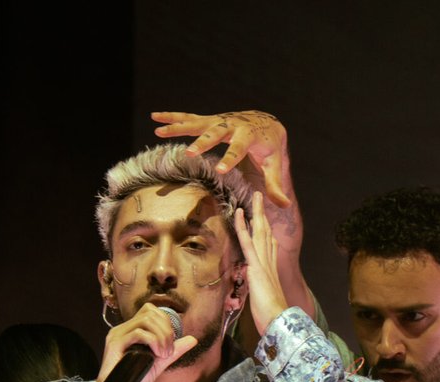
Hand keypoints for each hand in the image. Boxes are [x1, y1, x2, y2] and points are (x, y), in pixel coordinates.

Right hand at [94, 303, 197, 381]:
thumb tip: (193, 339)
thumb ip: (174, 350)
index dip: (166, 322)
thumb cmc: (134, 381)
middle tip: (169, 351)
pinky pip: (138, 333)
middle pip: (149, 312)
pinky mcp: (115, 344)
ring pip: (145, 320)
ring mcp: (118, 335)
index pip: (150, 311)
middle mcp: (123, 329)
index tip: (171, 343)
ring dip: (161, 336)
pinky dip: (153, 341)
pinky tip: (157, 354)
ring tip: (164, 354)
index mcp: (131, 330)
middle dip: (166, 330)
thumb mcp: (159, 363)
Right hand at [152, 109, 292, 206]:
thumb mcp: (274, 165)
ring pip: (197, 123)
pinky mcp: (210, 120)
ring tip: (158, 130)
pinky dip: (172, 118)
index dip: (230, 158)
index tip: (221, 170)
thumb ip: (276, 185)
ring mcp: (219, 121)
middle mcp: (232, 125)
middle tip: (191, 154)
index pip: (239, 149)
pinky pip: (189, 119)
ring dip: (177, 127)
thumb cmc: (269, 147)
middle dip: (203, 143)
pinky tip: (155, 118)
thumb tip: (284, 205)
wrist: (265, 122)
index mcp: (249, 136)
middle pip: (216, 133)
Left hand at [233, 192, 288, 336]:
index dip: (267, 233)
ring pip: (260, 232)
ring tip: (255, 196)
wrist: (278, 321)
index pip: (270, 247)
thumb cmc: (271, 317)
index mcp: (272, 271)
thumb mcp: (265, 301)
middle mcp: (269, 263)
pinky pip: (248, 242)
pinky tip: (240, 213)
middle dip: (263, 216)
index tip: (264, 221)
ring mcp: (263, 263)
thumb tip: (260, 288)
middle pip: (267, 234)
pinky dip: (243, 226)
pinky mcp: (255, 266)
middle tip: (261, 199)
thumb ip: (263, 292)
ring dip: (257, 213)